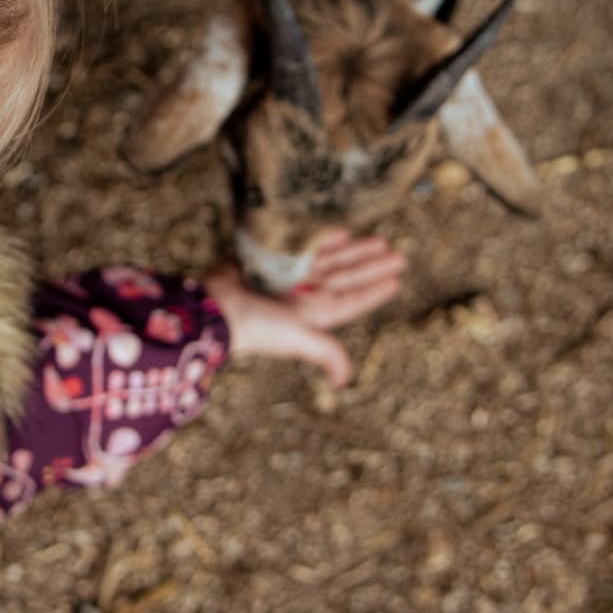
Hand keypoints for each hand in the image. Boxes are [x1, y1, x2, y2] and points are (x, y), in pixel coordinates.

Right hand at [202, 233, 406, 387]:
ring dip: (353, 250)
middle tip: (398, 253)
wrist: (214, 307)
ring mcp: (288, 277)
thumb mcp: (297, 338)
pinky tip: (338, 231)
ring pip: (329, 260)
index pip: (352, 301)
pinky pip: (301, 246)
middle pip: (346, 277)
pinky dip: (320, 239)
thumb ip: (325, 352)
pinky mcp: (270, 260)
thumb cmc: (256, 327)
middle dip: (370, 265)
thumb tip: (344, 380)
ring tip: (377, 239)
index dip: (374, 292)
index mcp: (313, 313)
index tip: (397, 280)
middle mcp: (304, 295)